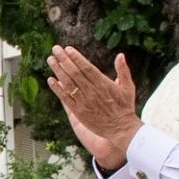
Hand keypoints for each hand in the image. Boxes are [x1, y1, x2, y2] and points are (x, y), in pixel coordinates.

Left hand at [46, 46, 142, 171]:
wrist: (121, 129)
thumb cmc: (125, 107)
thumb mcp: (128, 87)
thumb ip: (123, 70)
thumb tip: (120, 55)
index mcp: (103, 84)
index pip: (86, 67)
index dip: (76, 57)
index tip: (68, 49)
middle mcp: (92, 92)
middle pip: (75, 72)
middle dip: (64, 59)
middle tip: (55, 49)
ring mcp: (84, 102)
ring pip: (68, 84)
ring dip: (58, 71)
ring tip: (50, 60)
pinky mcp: (79, 112)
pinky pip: (65, 98)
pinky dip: (57, 89)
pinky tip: (50, 80)